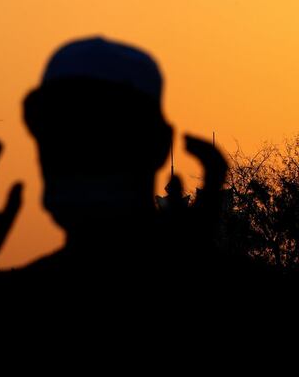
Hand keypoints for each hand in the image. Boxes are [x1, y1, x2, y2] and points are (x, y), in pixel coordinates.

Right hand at [164, 134, 227, 248]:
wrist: (190, 254)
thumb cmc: (177, 239)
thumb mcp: (170, 218)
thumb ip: (172, 196)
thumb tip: (175, 173)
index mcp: (210, 198)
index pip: (217, 165)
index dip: (203, 148)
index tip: (184, 140)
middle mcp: (217, 197)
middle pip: (221, 163)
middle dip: (205, 146)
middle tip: (184, 138)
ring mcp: (215, 199)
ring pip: (218, 169)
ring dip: (204, 154)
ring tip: (185, 145)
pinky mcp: (210, 202)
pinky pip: (212, 176)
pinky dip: (202, 164)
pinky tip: (187, 160)